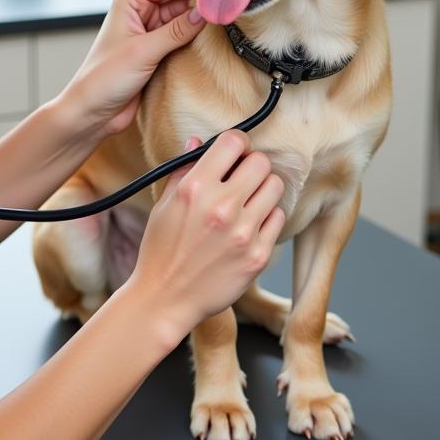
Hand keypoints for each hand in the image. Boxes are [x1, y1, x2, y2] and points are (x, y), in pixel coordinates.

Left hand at [59, 0, 205, 138]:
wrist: (93, 112)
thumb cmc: (104, 78)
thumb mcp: (144, 51)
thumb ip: (177, 31)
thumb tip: (204, 14)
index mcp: (129, 1)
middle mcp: (138, 12)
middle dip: (195, 5)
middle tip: (218, 15)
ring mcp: (148, 32)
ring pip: (180, 18)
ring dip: (195, 24)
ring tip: (215, 30)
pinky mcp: (155, 51)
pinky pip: (180, 38)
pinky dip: (192, 40)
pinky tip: (204, 45)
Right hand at [126, 131, 285, 343]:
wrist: (166, 298)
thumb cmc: (161, 249)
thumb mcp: (164, 204)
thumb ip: (183, 170)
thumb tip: (197, 142)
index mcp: (195, 188)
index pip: (234, 141)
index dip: (235, 143)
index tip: (233, 153)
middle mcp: (222, 206)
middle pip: (261, 162)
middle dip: (251, 165)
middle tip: (242, 178)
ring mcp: (243, 232)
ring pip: (275, 186)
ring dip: (262, 189)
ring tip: (247, 201)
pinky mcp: (258, 255)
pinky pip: (278, 218)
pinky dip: (266, 217)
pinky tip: (249, 225)